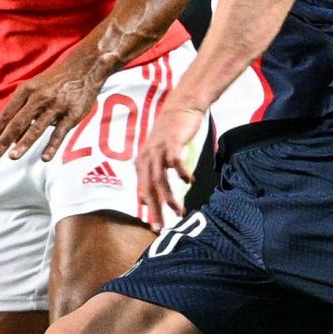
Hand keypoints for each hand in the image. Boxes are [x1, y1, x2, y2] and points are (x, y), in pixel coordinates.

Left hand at [0, 51, 106, 161]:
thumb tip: (11, 135)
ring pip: (36, 128)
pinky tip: (44, 158)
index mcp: (26, 90)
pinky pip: (60, 133)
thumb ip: (23, 108)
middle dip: (3, 141)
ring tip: (13, 157)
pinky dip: (52, 146)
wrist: (84, 67)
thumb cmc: (56, 81)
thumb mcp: (36, 87)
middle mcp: (38, 98)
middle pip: (17, 123)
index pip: (7, 114)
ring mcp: (55, 106)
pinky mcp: (72, 114)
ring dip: (23, 144)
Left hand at [137, 100, 206, 229]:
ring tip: (179, 211)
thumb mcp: (159, 154)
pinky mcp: (172, 141)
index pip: (142, 190)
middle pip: (148, 188)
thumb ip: (156, 172)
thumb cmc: (172, 133)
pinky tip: (189, 181)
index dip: (148, 209)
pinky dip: (181, 173)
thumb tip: (154, 196)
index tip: (155, 226)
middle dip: (155, 210)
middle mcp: (147, 156)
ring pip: (160, 179)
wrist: (182, 106)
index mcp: (142, 162)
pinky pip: (175, 161)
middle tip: (160, 227)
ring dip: (169, 197)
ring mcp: (159, 149)